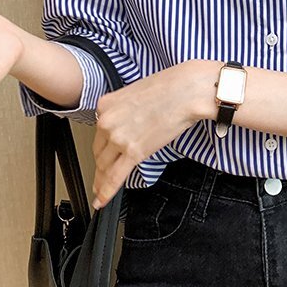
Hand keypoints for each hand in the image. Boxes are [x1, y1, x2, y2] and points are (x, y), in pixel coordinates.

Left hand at [91, 59, 216, 208]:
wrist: (186, 91)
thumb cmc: (171, 87)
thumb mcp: (137, 92)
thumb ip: (127, 109)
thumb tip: (131, 122)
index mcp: (107, 104)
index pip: (99, 132)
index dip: (102, 146)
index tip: (101, 154)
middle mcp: (107, 121)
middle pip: (99, 151)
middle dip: (100, 165)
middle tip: (100, 176)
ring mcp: (118, 137)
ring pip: (104, 166)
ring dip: (101, 181)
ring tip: (100, 191)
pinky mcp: (133, 151)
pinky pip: (115, 177)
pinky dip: (106, 191)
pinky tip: (102, 200)